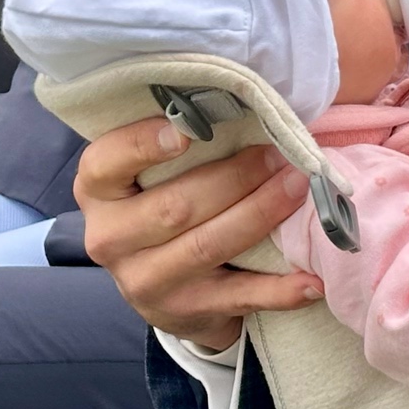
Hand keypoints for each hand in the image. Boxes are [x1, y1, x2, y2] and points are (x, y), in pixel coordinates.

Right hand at [76, 122, 322, 351]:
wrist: (159, 286)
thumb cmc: (158, 202)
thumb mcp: (144, 173)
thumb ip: (170, 139)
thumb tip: (229, 97)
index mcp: (97, 190)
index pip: (108, 162)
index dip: (143, 144)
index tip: (187, 128)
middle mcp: (111, 238)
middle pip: (175, 206)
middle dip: (236, 177)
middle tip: (281, 154)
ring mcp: (145, 281)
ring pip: (208, 246)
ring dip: (261, 214)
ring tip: (300, 189)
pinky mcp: (184, 311)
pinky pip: (238, 298)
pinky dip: (279, 289)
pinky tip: (311, 278)